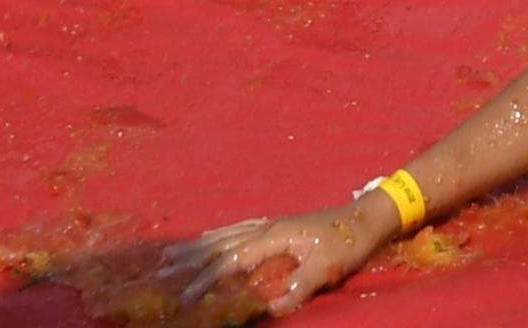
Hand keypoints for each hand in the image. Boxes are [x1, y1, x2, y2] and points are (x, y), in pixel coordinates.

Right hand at [162, 203, 394, 318]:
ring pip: (226, 234)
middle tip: (159, 268)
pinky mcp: (278, 225)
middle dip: (190, 258)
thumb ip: (299, 287)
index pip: (231, 259)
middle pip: (220, 243)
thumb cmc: (349, 242)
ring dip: (198, 245)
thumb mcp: (327, 269)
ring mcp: (271, 224)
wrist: (368, 216)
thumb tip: (271, 309)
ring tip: (171, 253)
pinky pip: (238, 229)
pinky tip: (210, 239)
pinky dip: (218, 236)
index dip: (207, 279)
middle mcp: (267, 227)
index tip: (185, 297)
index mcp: (274, 236)